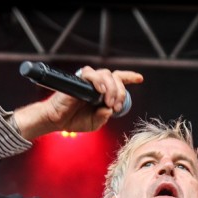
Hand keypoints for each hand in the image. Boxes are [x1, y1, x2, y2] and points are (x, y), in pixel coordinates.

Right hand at [14, 67, 143, 138]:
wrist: (57, 121)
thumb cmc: (75, 120)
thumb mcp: (95, 123)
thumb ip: (104, 117)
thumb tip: (109, 109)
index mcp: (103, 93)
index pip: (118, 79)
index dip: (129, 77)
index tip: (140, 78)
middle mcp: (97, 84)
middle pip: (115, 77)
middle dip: (120, 92)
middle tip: (115, 106)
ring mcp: (88, 81)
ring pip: (106, 74)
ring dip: (111, 88)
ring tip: (107, 102)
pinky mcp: (78, 80)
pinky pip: (90, 73)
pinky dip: (98, 81)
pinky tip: (100, 91)